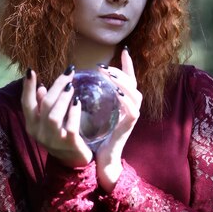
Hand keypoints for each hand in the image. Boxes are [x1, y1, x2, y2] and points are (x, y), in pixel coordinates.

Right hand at [21, 66, 92, 167]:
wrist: (73, 161)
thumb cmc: (61, 136)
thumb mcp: (49, 122)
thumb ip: (43, 106)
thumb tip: (41, 87)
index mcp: (31, 125)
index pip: (25, 104)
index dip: (27, 87)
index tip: (30, 70)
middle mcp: (38, 133)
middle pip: (44, 105)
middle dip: (56, 86)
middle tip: (69, 73)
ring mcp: (53, 140)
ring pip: (53, 115)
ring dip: (63, 98)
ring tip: (72, 86)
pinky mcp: (69, 144)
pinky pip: (70, 126)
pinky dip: (74, 112)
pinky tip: (78, 102)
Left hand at [96, 48, 142, 191]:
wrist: (101, 161)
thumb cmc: (96, 138)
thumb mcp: (93, 114)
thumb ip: (91, 98)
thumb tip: (77, 81)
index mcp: (123, 104)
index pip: (128, 80)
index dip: (128, 65)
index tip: (123, 51)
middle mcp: (130, 108)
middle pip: (133, 84)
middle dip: (121, 71)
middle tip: (104, 67)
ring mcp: (131, 118)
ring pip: (135, 95)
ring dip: (123, 83)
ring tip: (109, 76)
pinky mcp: (128, 127)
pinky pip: (132, 111)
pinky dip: (126, 101)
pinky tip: (117, 94)